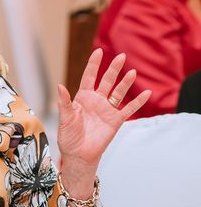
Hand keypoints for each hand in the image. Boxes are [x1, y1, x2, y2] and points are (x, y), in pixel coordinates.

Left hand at [57, 49, 150, 170]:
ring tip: (133, 72)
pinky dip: (138, 101)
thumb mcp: (64, 118)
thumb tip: (59, 86)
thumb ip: (64, 102)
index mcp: (82, 98)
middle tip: (122, 56)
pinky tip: (146, 92)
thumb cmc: (69, 137)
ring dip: (126, 83)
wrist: (78, 154)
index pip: (89, 77)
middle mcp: (96, 101)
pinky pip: (128, 109)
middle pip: (106, 81)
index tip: (99, 51)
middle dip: (113, 69)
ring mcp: (107, 110)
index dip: (93, 64)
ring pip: (118, 93)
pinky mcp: (115, 121)